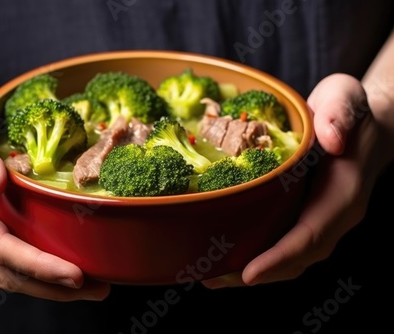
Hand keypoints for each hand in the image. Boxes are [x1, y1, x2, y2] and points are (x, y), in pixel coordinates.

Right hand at [0, 94, 109, 299]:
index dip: (36, 264)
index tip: (74, 273)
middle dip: (52, 286)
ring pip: (6, 272)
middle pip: (5, 271)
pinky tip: (63, 266)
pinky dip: (36, 269)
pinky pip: (7, 258)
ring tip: (91, 286)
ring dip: (47, 285)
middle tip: (98, 289)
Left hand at [203, 73, 380, 287]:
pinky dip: (258, 254)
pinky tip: (228, 254)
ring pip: (290, 256)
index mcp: (343, 194)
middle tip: (212, 278)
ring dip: (253, 270)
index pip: (311, 235)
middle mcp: (333, 216)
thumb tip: (332, 139)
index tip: (248, 274)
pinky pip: (284, 242)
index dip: (279, 257)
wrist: (363, 122)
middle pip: (296, 257)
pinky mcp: (307, 215)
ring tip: (212, 275)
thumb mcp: (344, 99)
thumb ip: (339, 115)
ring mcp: (321, 219)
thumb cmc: (349, 109)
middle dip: (257, 273)